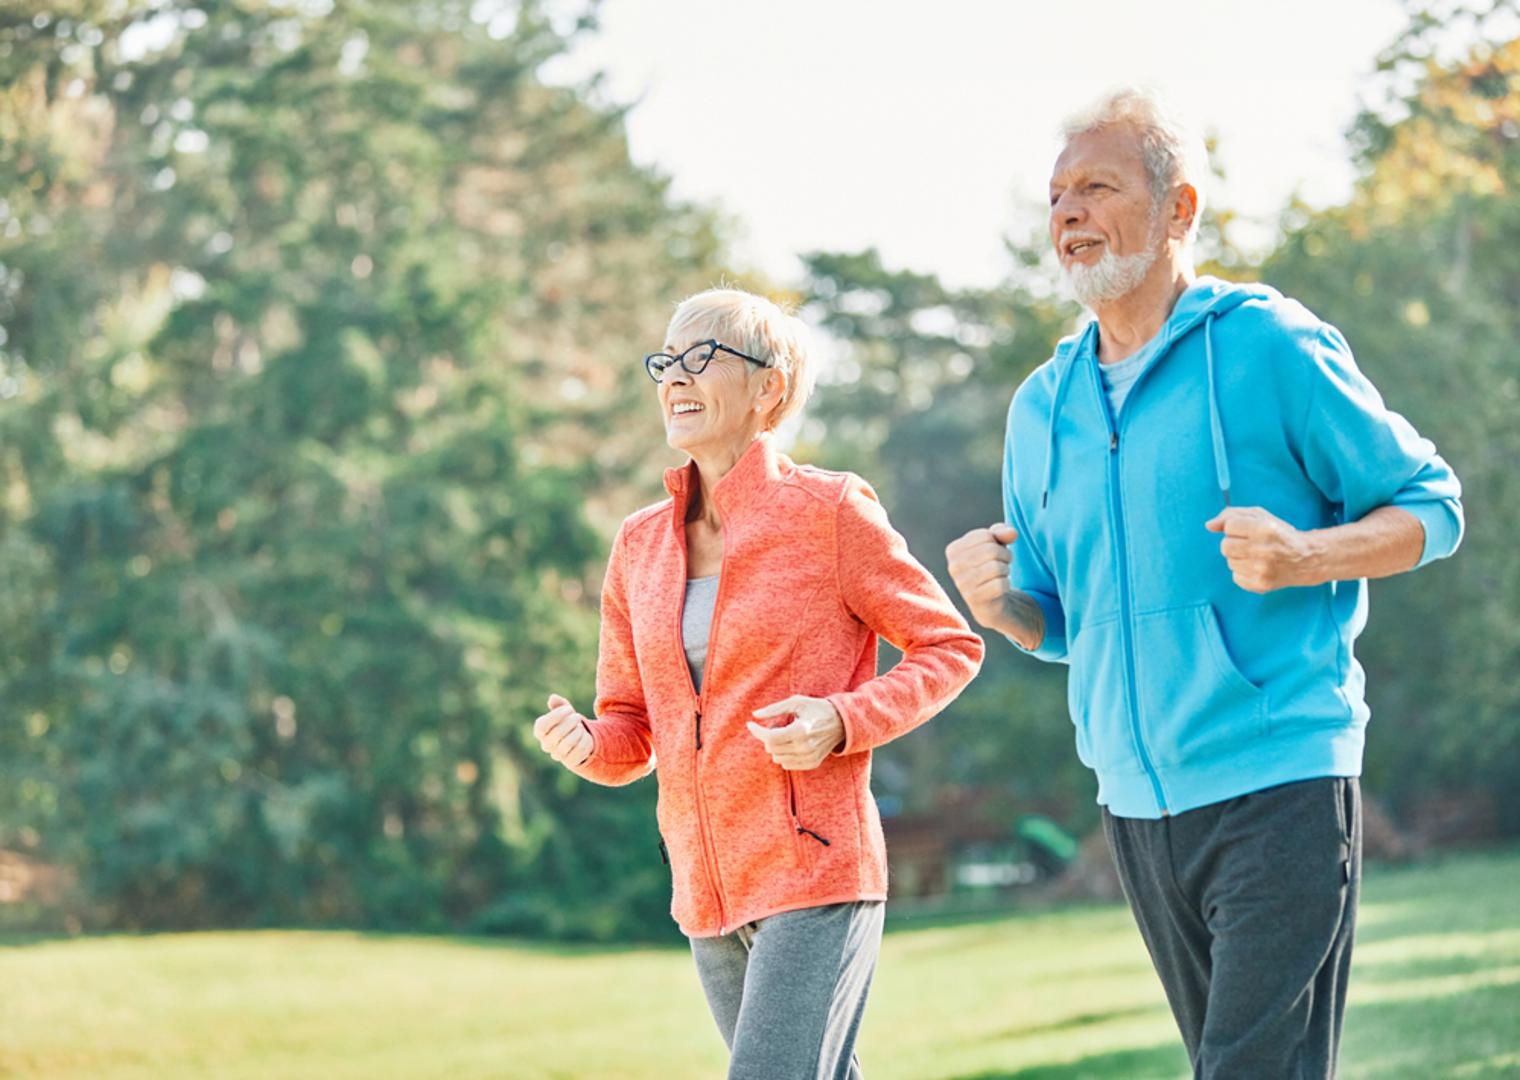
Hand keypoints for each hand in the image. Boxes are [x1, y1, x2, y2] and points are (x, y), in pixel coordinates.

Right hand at [533, 693, 593, 768]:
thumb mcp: (565, 712)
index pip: (542, 726)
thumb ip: (559, 705)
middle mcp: (546, 745)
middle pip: (557, 733)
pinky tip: (585, 736)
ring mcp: (557, 755)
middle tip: (577, 716)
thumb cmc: (569, 722)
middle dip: (570, 722)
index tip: (569, 709)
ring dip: (577, 731)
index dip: (556, 716)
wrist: (579, 739)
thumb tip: (553, 698)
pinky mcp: (569, 761)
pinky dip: (584, 740)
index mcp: (541, 732)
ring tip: (580, 727)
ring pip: (568, 743)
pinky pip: (578, 750)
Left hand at [746, 696, 844, 770]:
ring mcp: (809, 758)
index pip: (770, 737)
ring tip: (787, 734)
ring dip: (776, 746)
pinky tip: (792, 743)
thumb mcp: (796, 702)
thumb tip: (755, 715)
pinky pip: (786, 765)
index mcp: (801, 730)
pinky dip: (784, 754)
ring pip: (777, 758)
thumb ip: (775, 709)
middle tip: (776, 725)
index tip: (750, 724)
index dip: (757, 731)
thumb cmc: (817, 709)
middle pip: (771, 749)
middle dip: (767, 736)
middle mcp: (805, 747)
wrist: (842, 723)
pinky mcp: (812, 764)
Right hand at [945, 523, 1018, 630]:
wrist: (991, 601)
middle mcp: (954, 567)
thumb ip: (1002, 532)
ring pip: (997, 567)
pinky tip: (998, 589)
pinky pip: (1000, 584)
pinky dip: (1006, 585)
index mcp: (953, 550)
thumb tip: (1012, 533)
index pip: (985, 536)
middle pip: (992, 551)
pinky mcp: (974, 599)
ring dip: (1005, 571)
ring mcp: (962, 584)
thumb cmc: (991, 567)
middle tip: (1002, 564)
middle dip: (1005, 556)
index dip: (998, 542)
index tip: (995, 553)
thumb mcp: (996, 544)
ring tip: (999, 576)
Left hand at [1206, 506, 1322, 592]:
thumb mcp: (1260, 516)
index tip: (1248, 530)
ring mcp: (1262, 570)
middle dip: (1234, 543)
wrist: (1306, 559)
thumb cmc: (1279, 534)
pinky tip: (1258, 567)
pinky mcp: (1261, 584)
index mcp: (1265, 529)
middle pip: (1225, 546)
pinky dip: (1243, 571)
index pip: (1230, 526)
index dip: (1236, 527)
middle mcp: (1264, 550)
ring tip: (1257, 556)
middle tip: (1251, 544)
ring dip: (1239, 557)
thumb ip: (1231, 515)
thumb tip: (1209, 526)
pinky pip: (1235, 576)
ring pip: (1229, 561)